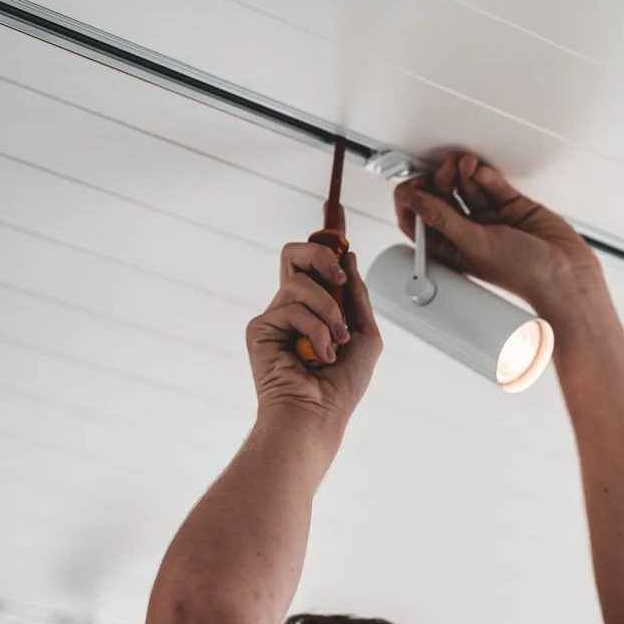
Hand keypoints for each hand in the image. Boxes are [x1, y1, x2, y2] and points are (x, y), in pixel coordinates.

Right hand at [246, 240, 381, 430]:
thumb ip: (357, 295)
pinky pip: (291, 305)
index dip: (324, 235)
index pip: (316, 261)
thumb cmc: (341, 386)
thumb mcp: (364, 334)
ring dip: (328, 310)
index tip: (334, 208)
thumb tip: (348, 255)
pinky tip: (318, 355)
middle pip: (295, 252)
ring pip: (299, 280)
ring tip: (335, 341)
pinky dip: (315, 330)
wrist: (318, 415)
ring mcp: (274, 315)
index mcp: (316, 307)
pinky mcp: (259, 327)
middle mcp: (292, 307)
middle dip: (322, 258)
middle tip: (340, 282)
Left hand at [394, 153, 600, 315]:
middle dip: (441, 180)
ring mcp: (490, 219)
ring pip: (466, 187)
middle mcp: (468, 234)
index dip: (412, 201)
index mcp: (452, 251)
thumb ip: (443, 218)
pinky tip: (482, 173)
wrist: (564, 272)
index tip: (411, 185)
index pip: (420, 223)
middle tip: (446, 169)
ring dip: (462, 173)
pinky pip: (491, 184)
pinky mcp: (511, 205)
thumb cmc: (524, 275)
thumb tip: (414, 201)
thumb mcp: (473, 244)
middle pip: (442, 199)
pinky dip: (485, 176)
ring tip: (465, 165)